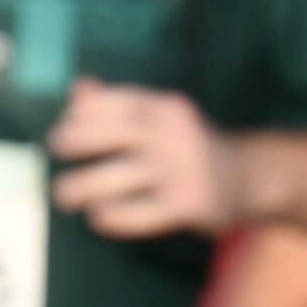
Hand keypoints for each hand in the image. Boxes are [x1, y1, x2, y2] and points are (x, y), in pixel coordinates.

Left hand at [49, 80, 241, 239]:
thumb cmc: (191, 147)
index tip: (65, 126)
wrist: (249, 177)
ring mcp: (182, 170)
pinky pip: (140, 212)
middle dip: (75, 142)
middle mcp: (174, 135)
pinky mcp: (188, 204)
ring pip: (119, 176)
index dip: (81, 113)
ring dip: (82, 186)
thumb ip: (120, 104)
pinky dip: (113, 216)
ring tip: (64, 195)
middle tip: (57, 151)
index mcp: (166, 108)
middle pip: (112, 135)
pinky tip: (97, 217)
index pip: (115, 102)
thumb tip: (77, 90)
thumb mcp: (163, 117)